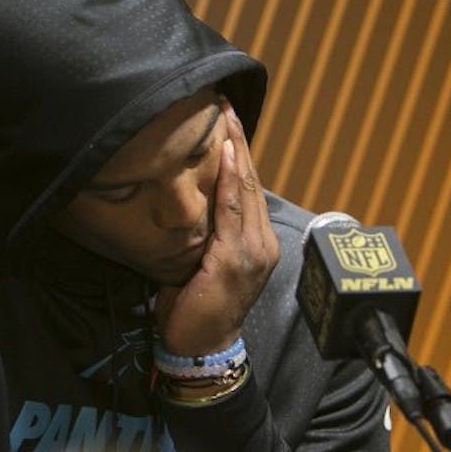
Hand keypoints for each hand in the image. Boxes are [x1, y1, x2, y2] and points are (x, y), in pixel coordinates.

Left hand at [155, 98, 278, 355]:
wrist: (201, 348)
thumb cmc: (196, 308)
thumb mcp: (203, 264)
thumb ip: (206, 234)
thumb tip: (188, 204)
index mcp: (256, 242)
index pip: (248, 188)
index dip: (241, 151)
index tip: (230, 118)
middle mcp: (261, 242)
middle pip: (251, 181)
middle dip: (240, 140)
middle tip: (228, 102)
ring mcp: (253, 250)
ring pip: (246, 189)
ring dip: (237, 149)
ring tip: (228, 117)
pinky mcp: (236, 259)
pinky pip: (233, 211)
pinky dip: (232, 180)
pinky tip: (228, 154)